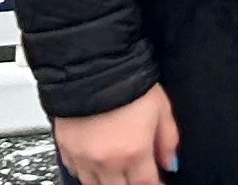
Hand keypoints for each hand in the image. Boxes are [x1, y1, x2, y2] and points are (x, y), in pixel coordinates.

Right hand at [53, 86, 178, 184]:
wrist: (93, 65)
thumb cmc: (129, 80)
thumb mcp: (162, 107)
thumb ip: (168, 139)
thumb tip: (171, 161)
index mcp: (133, 152)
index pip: (146, 184)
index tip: (159, 182)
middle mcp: (107, 162)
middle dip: (132, 184)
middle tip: (138, 175)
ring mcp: (84, 159)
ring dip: (110, 181)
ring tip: (119, 171)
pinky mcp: (66, 152)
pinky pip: (77, 173)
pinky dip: (89, 172)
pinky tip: (98, 162)